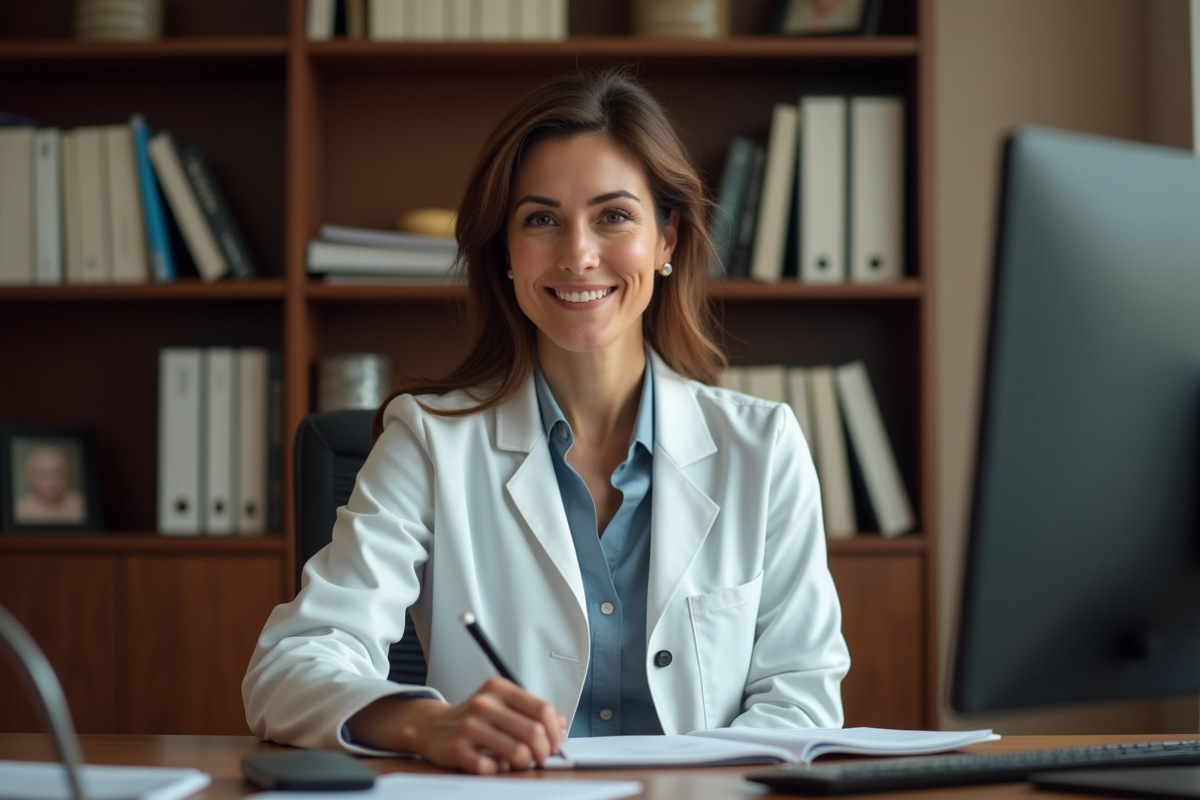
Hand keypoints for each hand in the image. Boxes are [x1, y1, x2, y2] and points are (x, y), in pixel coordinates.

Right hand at [346, 678, 567, 773]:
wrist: (431, 726)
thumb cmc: (473, 717)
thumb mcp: (502, 704)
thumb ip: (531, 711)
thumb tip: (562, 724)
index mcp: (499, 689)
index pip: (542, 709)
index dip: (555, 731)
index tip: (555, 743)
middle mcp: (484, 704)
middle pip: (533, 732)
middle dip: (543, 752)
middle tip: (540, 758)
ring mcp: (469, 726)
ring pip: (517, 753)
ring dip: (524, 763)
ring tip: (519, 762)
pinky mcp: (457, 749)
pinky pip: (491, 768)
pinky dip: (499, 770)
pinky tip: (494, 764)